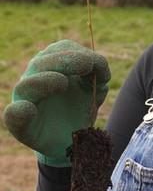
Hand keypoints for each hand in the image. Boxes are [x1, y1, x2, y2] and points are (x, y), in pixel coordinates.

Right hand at [3, 40, 109, 165]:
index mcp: (52, 67)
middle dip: (66, 61)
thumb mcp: (95, 90)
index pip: (60, 50)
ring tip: (63, 82)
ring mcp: (26, 101)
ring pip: (26, 85)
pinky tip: (28, 109)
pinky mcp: (22, 125)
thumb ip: (98, 77)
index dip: (77, 52)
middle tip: (87, 64)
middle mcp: (35, 80)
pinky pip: (14, 116)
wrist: (72, 140)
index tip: (94, 62)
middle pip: (41, 63)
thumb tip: (100, 70)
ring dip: (45, 81)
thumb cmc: (80, 110)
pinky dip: (19, 112)